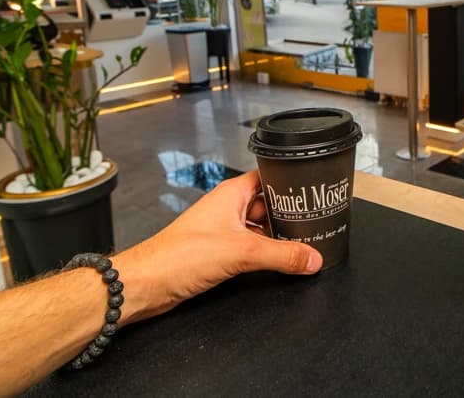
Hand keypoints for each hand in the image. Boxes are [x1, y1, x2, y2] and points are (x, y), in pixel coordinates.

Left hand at [113, 170, 321, 324]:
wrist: (147, 284)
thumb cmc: (179, 256)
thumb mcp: (242, 252)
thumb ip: (282, 256)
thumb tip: (312, 258)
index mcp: (231, 194)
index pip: (269, 178)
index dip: (291, 183)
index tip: (314, 191)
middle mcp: (227, 208)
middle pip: (268, 205)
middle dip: (289, 215)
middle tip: (316, 222)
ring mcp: (222, 230)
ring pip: (260, 228)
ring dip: (277, 236)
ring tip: (303, 242)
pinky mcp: (218, 251)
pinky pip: (249, 247)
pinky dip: (265, 252)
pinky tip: (279, 261)